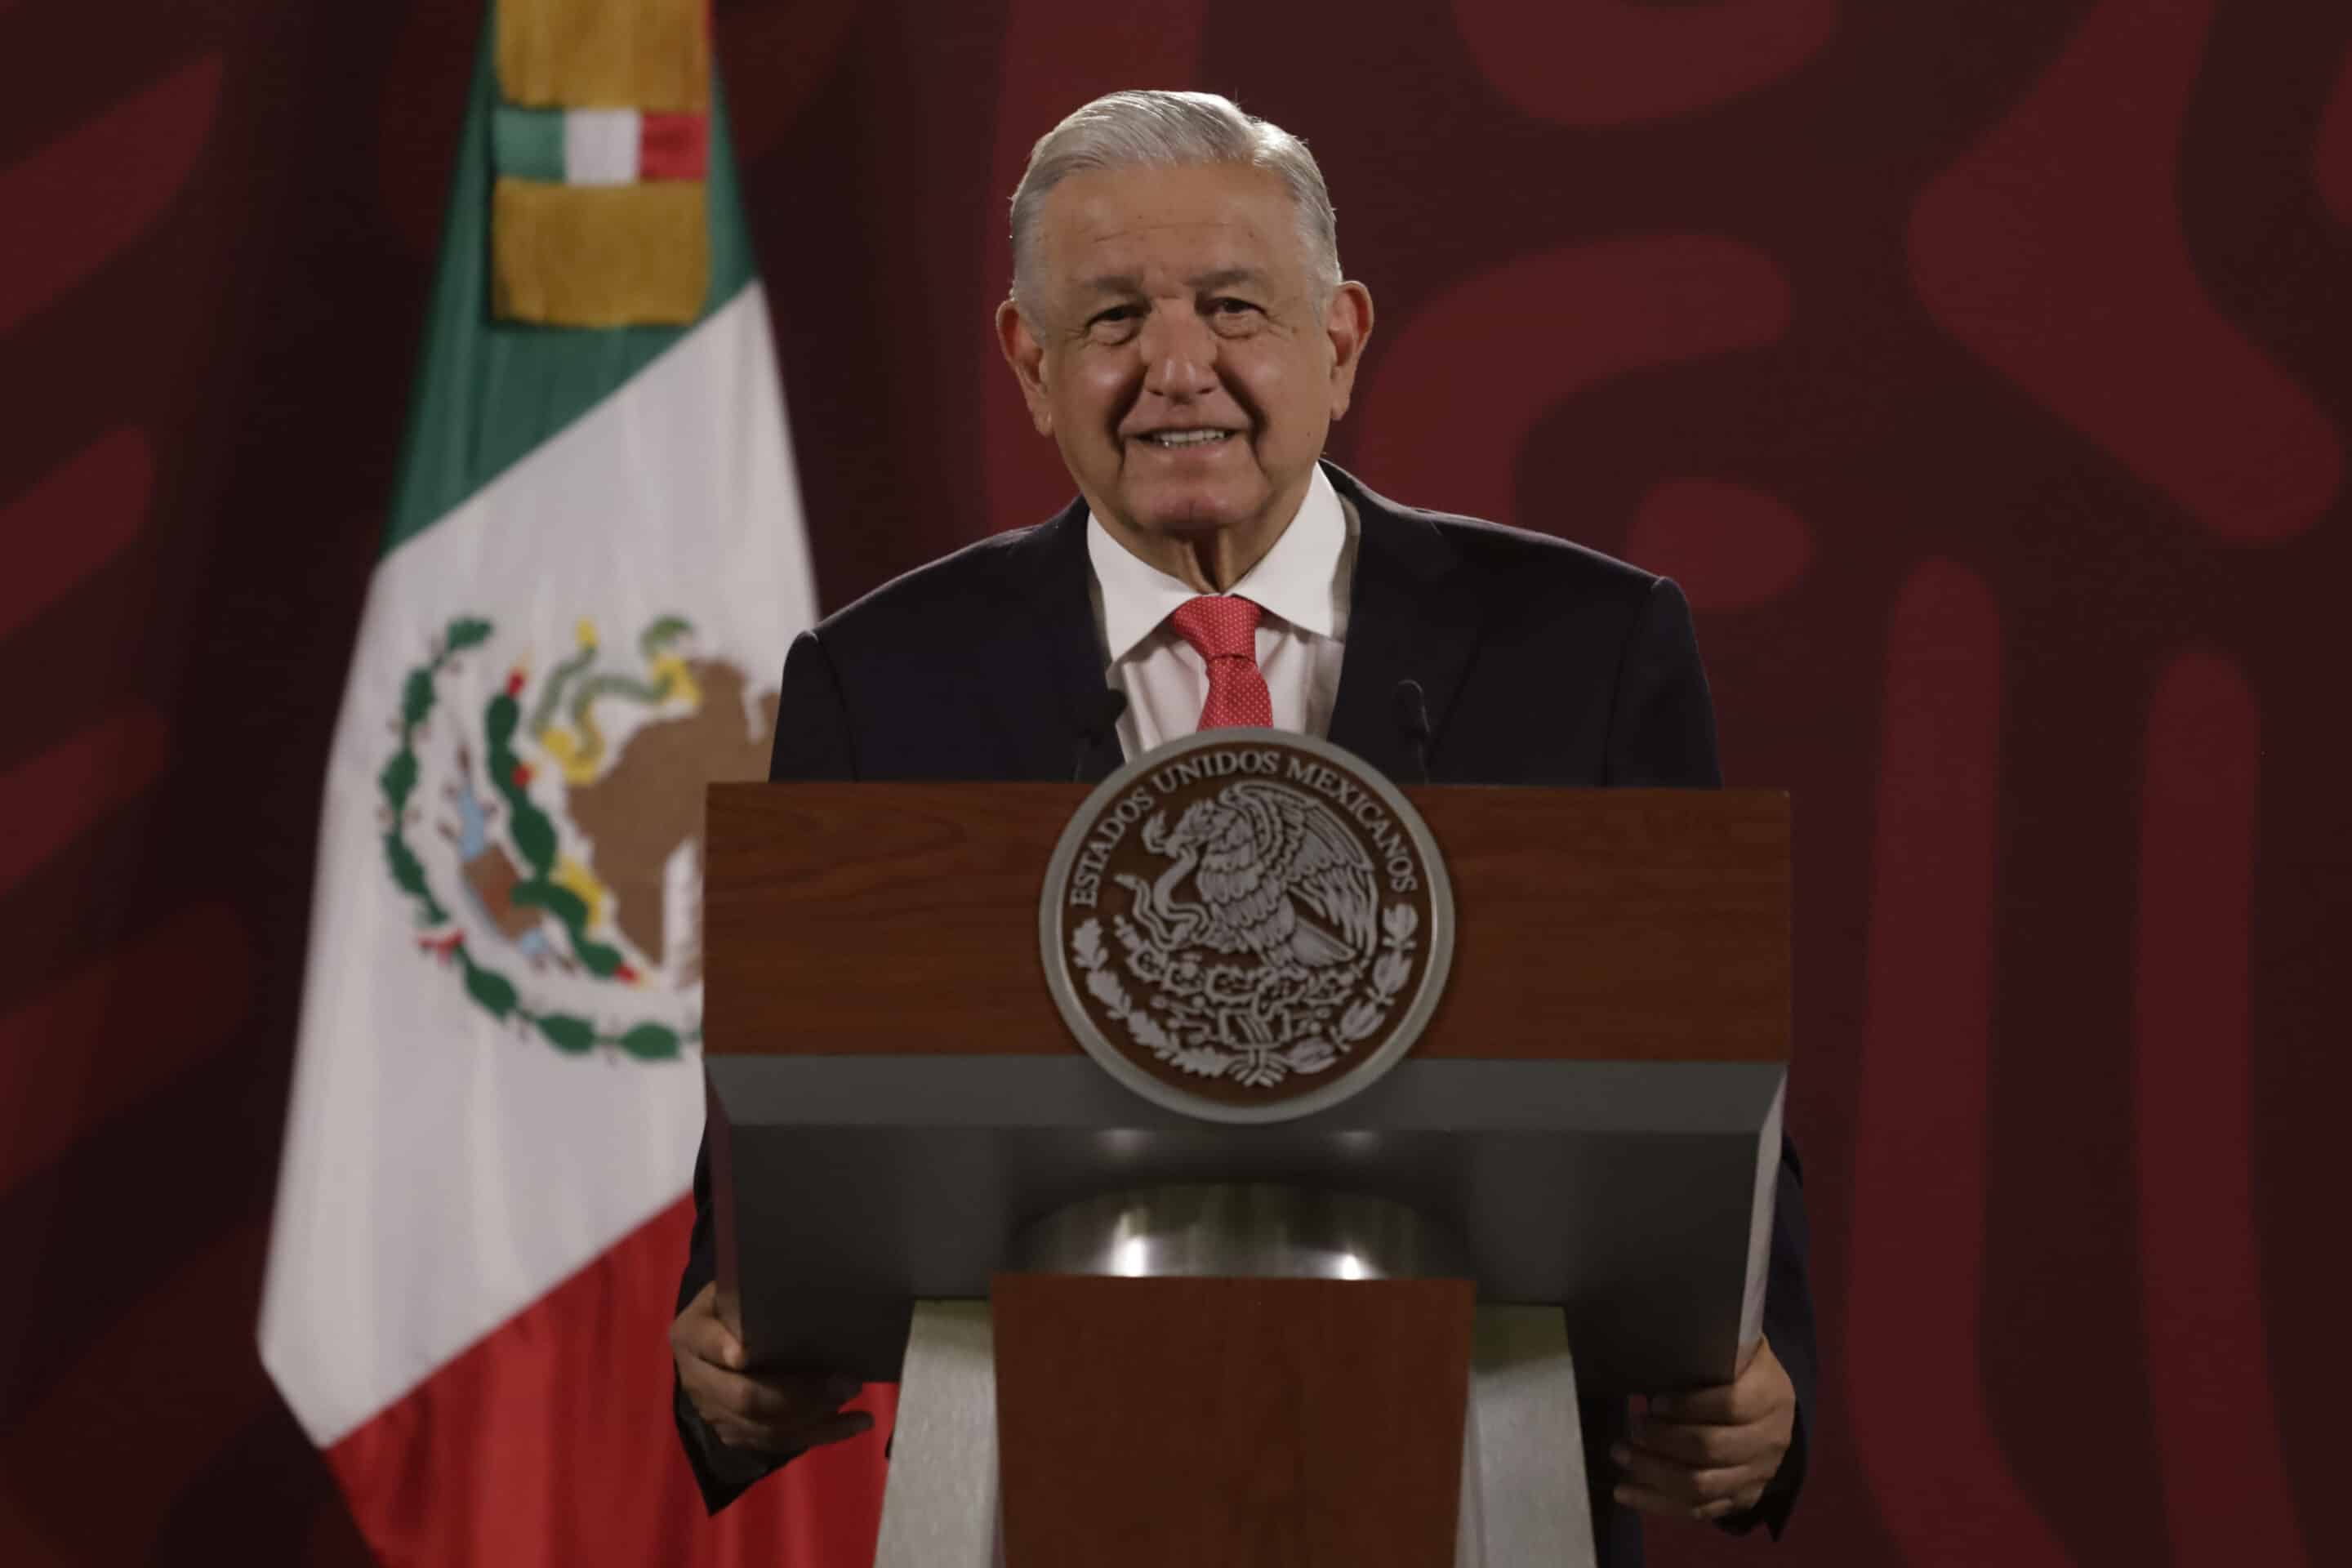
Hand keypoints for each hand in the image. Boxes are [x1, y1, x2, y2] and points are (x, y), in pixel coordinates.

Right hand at [670, 1282, 873, 1454]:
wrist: (711, 1343)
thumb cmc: (735, 1306)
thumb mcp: (734, 1288)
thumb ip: (753, 1292)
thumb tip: (807, 1279)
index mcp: (692, 1333)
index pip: (706, 1342)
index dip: (722, 1350)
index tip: (743, 1354)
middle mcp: (697, 1379)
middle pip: (744, 1397)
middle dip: (797, 1395)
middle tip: (846, 1382)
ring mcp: (714, 1413)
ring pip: (765, 1428)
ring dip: (815, 1417)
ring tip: (853, 1395)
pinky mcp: (735, 1434)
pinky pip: (779, 1442)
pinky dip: (821, 1434)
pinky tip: (855, 1423)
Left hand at [1612, 1336, 1795, 1523]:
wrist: (1778, 1415)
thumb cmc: (1745, 1373)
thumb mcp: (1740, 1350)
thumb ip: (1712, 1345)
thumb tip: (1655, 1329)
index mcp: (1770, 1395)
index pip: (1731, 1406)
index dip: (1689, 1406)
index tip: (1655, 1401)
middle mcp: (1769, 1440)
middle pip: (1711, 1450)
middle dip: (1663, 1441)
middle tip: (1629, 1427)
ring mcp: (1756, 1475)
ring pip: (1701, 1486)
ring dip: (1653, 1473)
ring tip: (1620, 1454)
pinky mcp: (1740, 1499)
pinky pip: (1697, 1511)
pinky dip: (1657, 1504)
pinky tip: (1625, 1492)